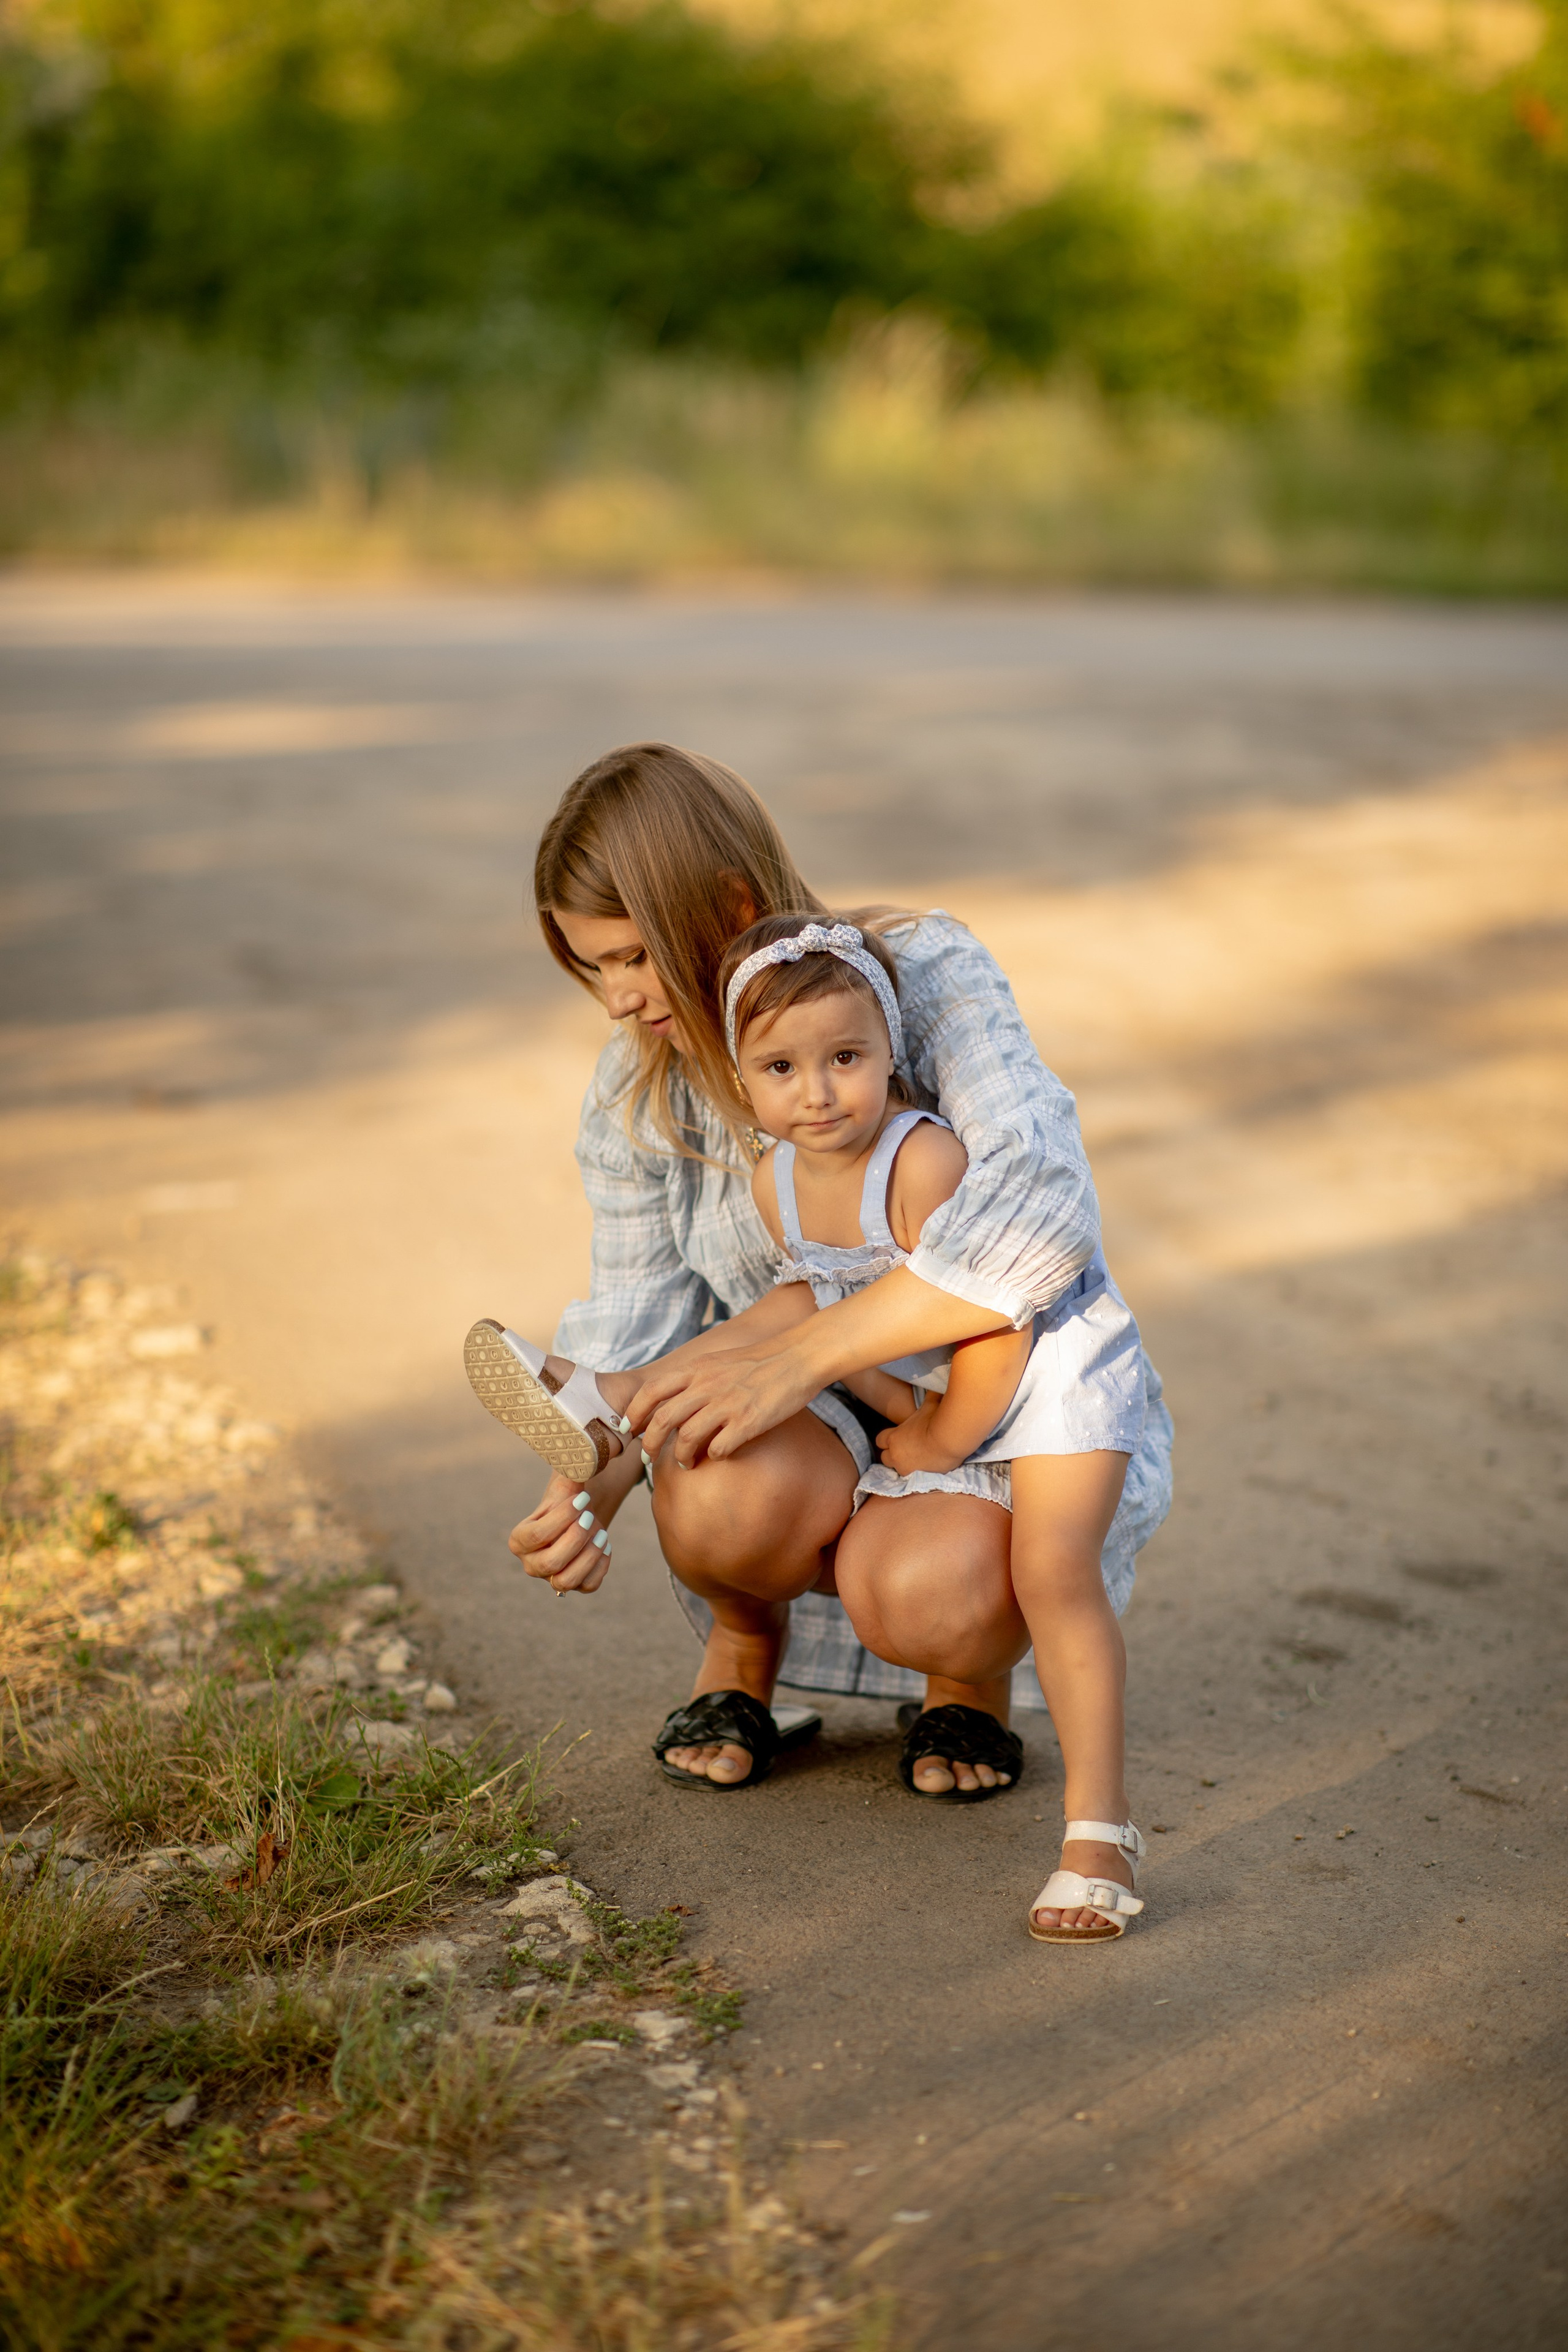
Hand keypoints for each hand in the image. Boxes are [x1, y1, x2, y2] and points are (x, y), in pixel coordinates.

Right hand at [508, 1470, 614, 1593]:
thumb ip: (570, 1473)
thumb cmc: (567, 1499)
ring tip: (602, 1533)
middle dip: (575, 1539)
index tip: (582, 1499)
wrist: (581, 1516)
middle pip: (550, 1563)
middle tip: (591, 1517)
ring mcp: (552, 1578)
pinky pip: (588, 1586)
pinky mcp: (575, 1584)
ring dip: (589, 1556)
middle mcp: (531, 1563)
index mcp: (519, 1539)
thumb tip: (583, 1458)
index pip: (536, 1535)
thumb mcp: (565, 1485)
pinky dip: (601, 1566)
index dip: (562, 1518)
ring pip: (567, 1580)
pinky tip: (605, 1545)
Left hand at [629, 1339, 816, 1466]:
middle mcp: (706, 1386)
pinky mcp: (748, 1422)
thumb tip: (675, 1400)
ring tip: (685, 1463)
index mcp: (697, 1369)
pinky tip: (717, 1457)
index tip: (629, 1429)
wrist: (798, 1356)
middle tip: (649, 1457)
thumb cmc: (761, 1360)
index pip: (651, 1391)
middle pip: (662, 1420)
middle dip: (650, 1443)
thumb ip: (696, 1378)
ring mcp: (727, 1404)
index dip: (634, 1413)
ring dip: (681, 1456)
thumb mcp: (719, 1360)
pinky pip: (719, 1449)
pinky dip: (713, 1457)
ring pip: (687, 1438)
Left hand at [875, 1399, 962, 1476]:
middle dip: (893, 1453)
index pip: (880, 1440)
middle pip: (885, 1457)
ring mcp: (905, 1468)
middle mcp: (895, 1454)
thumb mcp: (931, 1403)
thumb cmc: (937, 1419)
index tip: (897, 1436)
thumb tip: (932, 1383)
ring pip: (897, 1469)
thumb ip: (928, 1395)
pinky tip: (926, 1467)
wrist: (951, 1440)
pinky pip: (911, 1477)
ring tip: (917, 1459)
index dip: (889, 1438)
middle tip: (907, 1448)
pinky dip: (916, 1472)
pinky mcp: (917, 1478)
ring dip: (904, 1464)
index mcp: (893, 1437)